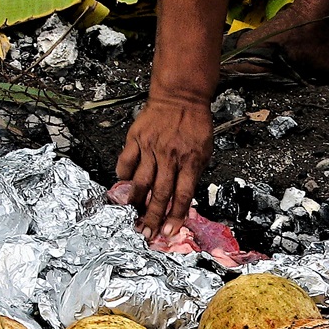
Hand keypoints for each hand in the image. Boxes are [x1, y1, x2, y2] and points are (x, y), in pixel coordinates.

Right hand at [115, 94, 212, 238]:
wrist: (181, 96)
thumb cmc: (195, 124)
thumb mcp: (205, 151)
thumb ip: (194, 174)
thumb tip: (183, 200)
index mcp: (190, 161)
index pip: (182, 195)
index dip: (176, 216)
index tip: (169, 231)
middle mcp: (169, 156)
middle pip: (160, 193)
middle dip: (152, 216)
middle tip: (146, 232)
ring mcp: (151, 147)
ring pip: (141, 180)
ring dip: (136, 201)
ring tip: (132, 215)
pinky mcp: (136, 138)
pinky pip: (126, 161)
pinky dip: (123, 175)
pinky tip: (123, 185)